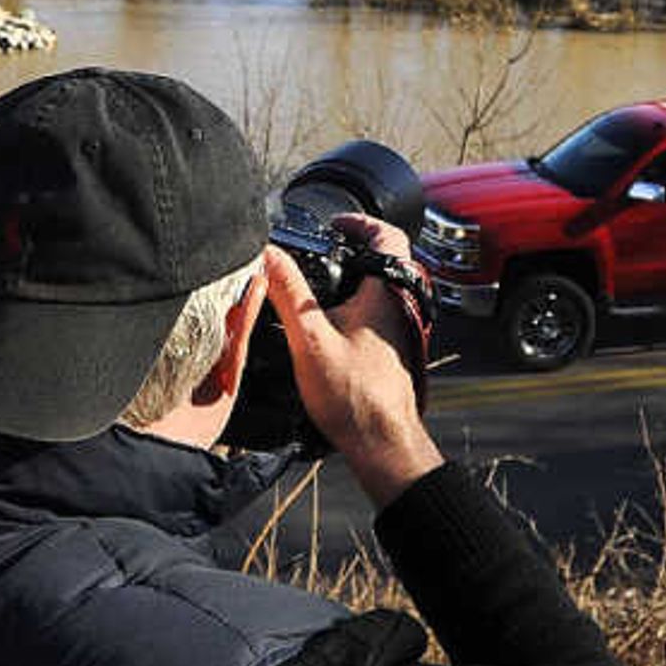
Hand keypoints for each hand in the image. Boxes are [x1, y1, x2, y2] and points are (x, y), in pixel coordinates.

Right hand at [259, 223, 442, 508]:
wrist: (381, 444)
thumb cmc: (354, 398)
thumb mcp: (309, 339)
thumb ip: (287, 292)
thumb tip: (267, 254)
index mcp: (386, 293)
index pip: (387, 236)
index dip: (360, 221)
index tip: (333, 223)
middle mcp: (397, 307)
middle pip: (380, 261)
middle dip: (348, 251)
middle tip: (317, 250)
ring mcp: (396, 330)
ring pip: (376, 290)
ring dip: (349, 281)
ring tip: (315, 284)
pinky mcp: (389, 351)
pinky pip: (372, 315)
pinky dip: (350, 307)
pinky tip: (324, 325)